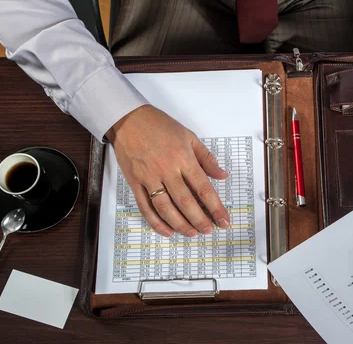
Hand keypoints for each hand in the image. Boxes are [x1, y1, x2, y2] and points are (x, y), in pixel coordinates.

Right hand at [106, 105, 229, 236]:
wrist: (128, 118)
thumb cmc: (158, 125)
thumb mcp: (189, 136)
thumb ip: (206, 158)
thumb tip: (222, 175)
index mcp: (183, 158)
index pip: (203, 188)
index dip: (215, 207)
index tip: (224, 220)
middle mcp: (166, 170)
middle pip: (186, 202)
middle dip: (200, 220)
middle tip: (209, 230)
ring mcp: (149, 177)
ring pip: (166, 208)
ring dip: (180, 224)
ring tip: (191, 233)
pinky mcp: (134, 182)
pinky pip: (145, 207)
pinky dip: (156, 222)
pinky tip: (167, 230)